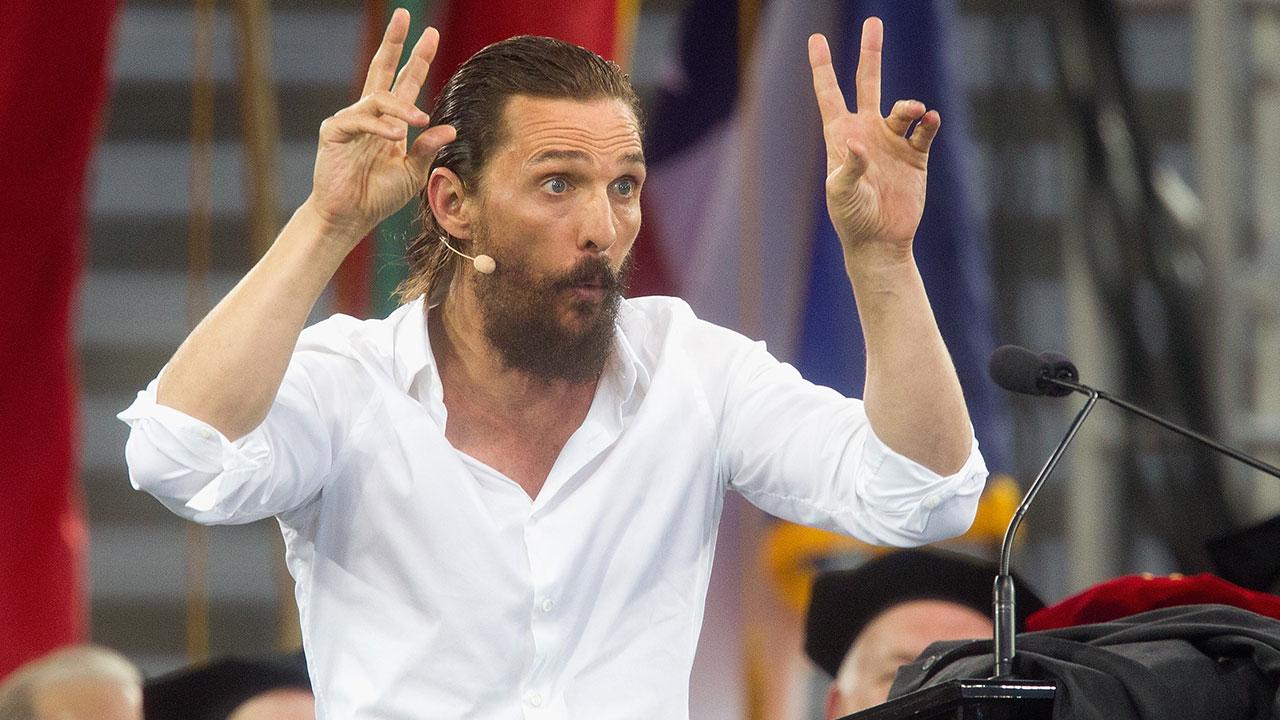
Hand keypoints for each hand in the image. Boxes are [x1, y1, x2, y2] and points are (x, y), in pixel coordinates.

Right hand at [306, 9, 457, 241]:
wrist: (351, 217)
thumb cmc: (379, 196)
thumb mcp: (413, 172)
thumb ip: (427, 149)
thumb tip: (450, 129)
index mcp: (390, 121)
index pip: (405, 81)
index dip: (417, 58)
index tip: (430, 34)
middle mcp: (370, 115)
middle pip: (382, 69)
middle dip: (394, 43)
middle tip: (403, 16)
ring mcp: (351, 120)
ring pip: (378, 97)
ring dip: (401, 107)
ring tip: (417, 120)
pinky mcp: (335, 131)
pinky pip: (360, 120)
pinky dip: (380, 126)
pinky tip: (396, 135)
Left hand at [808, 18, 938, 263]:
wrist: (880, 241)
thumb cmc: (851, 218)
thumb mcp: (841, 194)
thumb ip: (848, 168)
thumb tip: (860, 143)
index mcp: (841, 135)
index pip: (829, 94)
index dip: (822, 67)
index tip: (815, 39)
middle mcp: (867, 131)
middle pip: (868, 82)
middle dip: (871, 52)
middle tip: (875, 21)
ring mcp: (892, 141)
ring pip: (903, 107)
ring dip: (909, 105)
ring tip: (915, 111)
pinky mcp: (915, 156)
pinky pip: (924, 131)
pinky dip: (928, 124)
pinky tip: (929, 120)